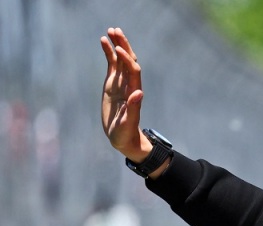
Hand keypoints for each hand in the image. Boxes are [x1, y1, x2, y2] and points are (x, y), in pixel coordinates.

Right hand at [99, 27, 148, 161]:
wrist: (123, 138)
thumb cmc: (126, 134)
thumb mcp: (128, 123)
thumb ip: (134, 109)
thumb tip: (138, 93)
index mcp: (134, 93)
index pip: (133, 71)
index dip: (128, 60)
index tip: (118, 49)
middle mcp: (129, 85)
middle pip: (129, 61)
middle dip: (124, 46)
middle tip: (116, 31)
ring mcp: (120, 83)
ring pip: (120, 60)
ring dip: (117, 46)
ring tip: (111, 31)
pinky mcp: (112, 84)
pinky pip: (112, 65)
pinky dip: (109, 54)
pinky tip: (104, 42)